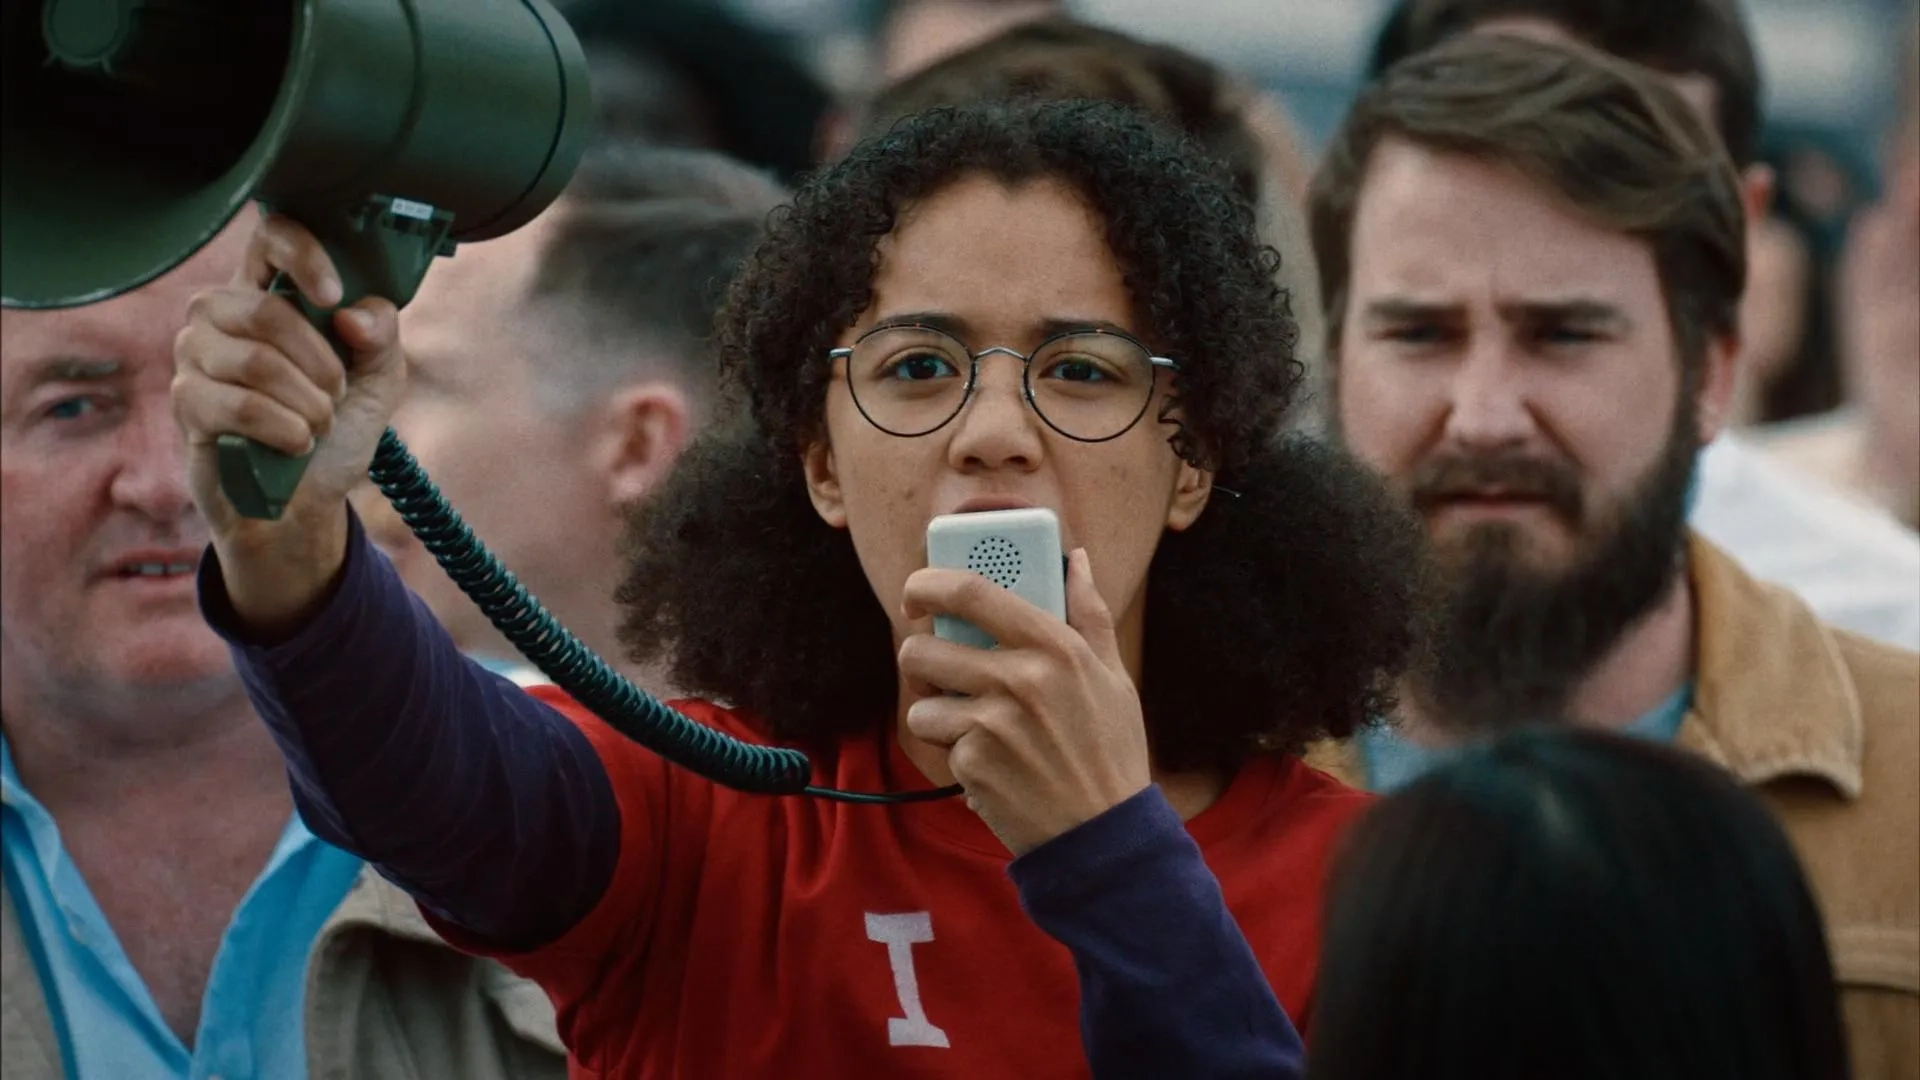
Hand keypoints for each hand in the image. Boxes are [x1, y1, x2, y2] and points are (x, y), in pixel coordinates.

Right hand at [171, 213, 408, 632]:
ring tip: (319, 425)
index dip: (303, 256)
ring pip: (257, 362)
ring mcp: (194, 354)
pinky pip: (241, 406)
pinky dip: (286, 430)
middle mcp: (220, 312)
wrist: (304, 501)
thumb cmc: (335, 425)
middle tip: (337, 393)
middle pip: (267, 311)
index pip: (271, 237)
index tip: (335, 298)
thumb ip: (380, 336)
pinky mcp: (186, 402)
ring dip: (308, 403)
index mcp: (268, 289)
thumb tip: (352, 315)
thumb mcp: (378, 378)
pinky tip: (296, 444)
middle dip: (321, 363)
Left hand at [897, 549, 1151, 854]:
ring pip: (920, 702)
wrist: (1103, 835)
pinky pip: (939, 744)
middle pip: (924, 648)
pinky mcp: (974, 763)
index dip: (929, 583)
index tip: (918, 593)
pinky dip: (957, 754)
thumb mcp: (1113, 677)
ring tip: (972, 727)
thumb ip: (1090, 613)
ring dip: (935, 714)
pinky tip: (993, 764)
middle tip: (938, 670)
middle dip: (920, 659)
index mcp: (1056, 646)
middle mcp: (1021, 678)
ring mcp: (993, 722)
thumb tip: (1075, 560)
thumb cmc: (1110, 753)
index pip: (972, 592)